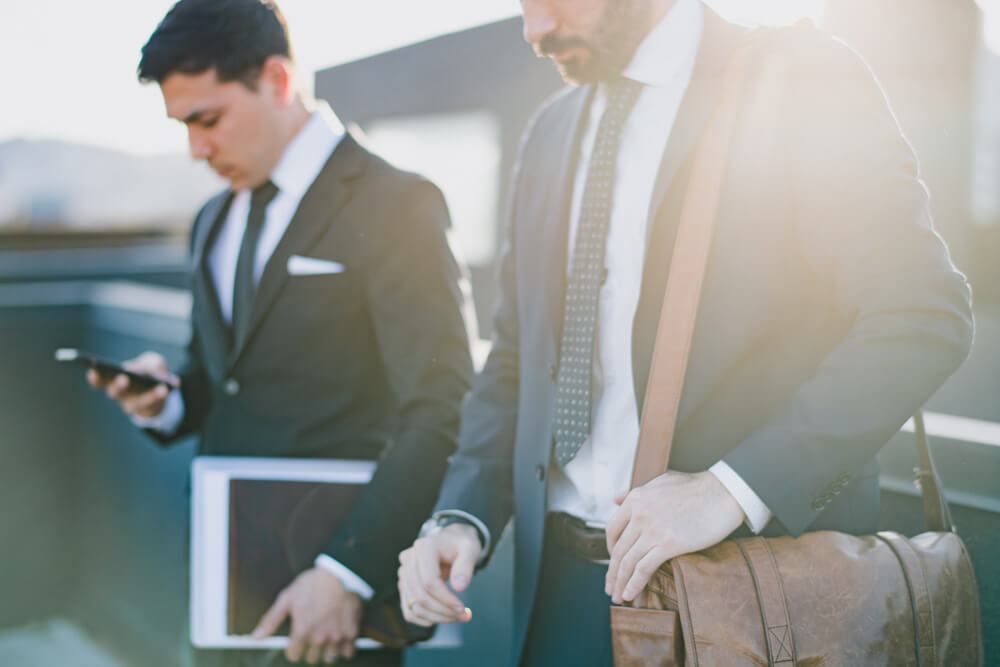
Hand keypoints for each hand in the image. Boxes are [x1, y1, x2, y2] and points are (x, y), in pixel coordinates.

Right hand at [86, 351, 172, 417]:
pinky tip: (172, 386)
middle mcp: (121, 395)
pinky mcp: (150, 410)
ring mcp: (134, 405)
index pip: (99, 381)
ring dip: (149, 396)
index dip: (95, 378)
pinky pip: (155, 405)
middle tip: (124, 379)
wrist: (161, 387)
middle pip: (115, 393)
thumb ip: (152, 362)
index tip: (94, 371)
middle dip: (119, 386)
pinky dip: (164, 396)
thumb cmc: (148, 370)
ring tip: (161, 388)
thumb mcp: (152, 361)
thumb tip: (155, 371)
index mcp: (114, 380)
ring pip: (138, 404)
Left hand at [252, 567, 361, 663]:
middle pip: (311, 658)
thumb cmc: (313, 583)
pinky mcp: (351, 633)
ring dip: (326, 650)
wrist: (341, 573)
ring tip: (327, 635)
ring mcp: (336, 637)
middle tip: (313, 634)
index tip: (297, 639)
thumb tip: (256, 637)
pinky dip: (344, 648)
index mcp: (301, 631)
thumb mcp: (287, 597)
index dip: (294, 647)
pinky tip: (340, 636)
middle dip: (310, 649)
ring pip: (329, 658)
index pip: (294, 656)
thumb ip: (271, 620)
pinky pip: (347, 653)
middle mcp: (318, 638)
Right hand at [397, 523, 480, 625]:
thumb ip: (465, 566)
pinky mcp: (404, 584)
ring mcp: (404, 572)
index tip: (463, 608)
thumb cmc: (461, 545)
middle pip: (420, 595)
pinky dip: (423, 619)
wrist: (451, 541)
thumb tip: (459, 587)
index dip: (445, 599)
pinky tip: (439, 618)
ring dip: (436, 617)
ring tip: (457, 617)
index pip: (429, 581)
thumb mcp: (470, 550)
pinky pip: (408, 609)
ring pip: (414, 605)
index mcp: (424, 547)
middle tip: (465, 616)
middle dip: (443, 611)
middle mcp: (409, 559)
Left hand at [605, 470, 743, 603]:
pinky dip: (635, 584)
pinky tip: (631, 594)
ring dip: (620, 583)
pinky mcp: (669, 544)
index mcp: (636, 498)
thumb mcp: (660, 481)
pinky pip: (644, 568)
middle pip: (618, 550)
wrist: (723, 492)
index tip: (614, 560)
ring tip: (619, 597)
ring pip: (628, 562)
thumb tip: (616, 499)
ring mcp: (653, 530)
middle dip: (612, 573)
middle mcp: (639, 514)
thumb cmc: (696, 487)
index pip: (612, 529)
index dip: (610, 548)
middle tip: (610, 588)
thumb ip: (636, 493)